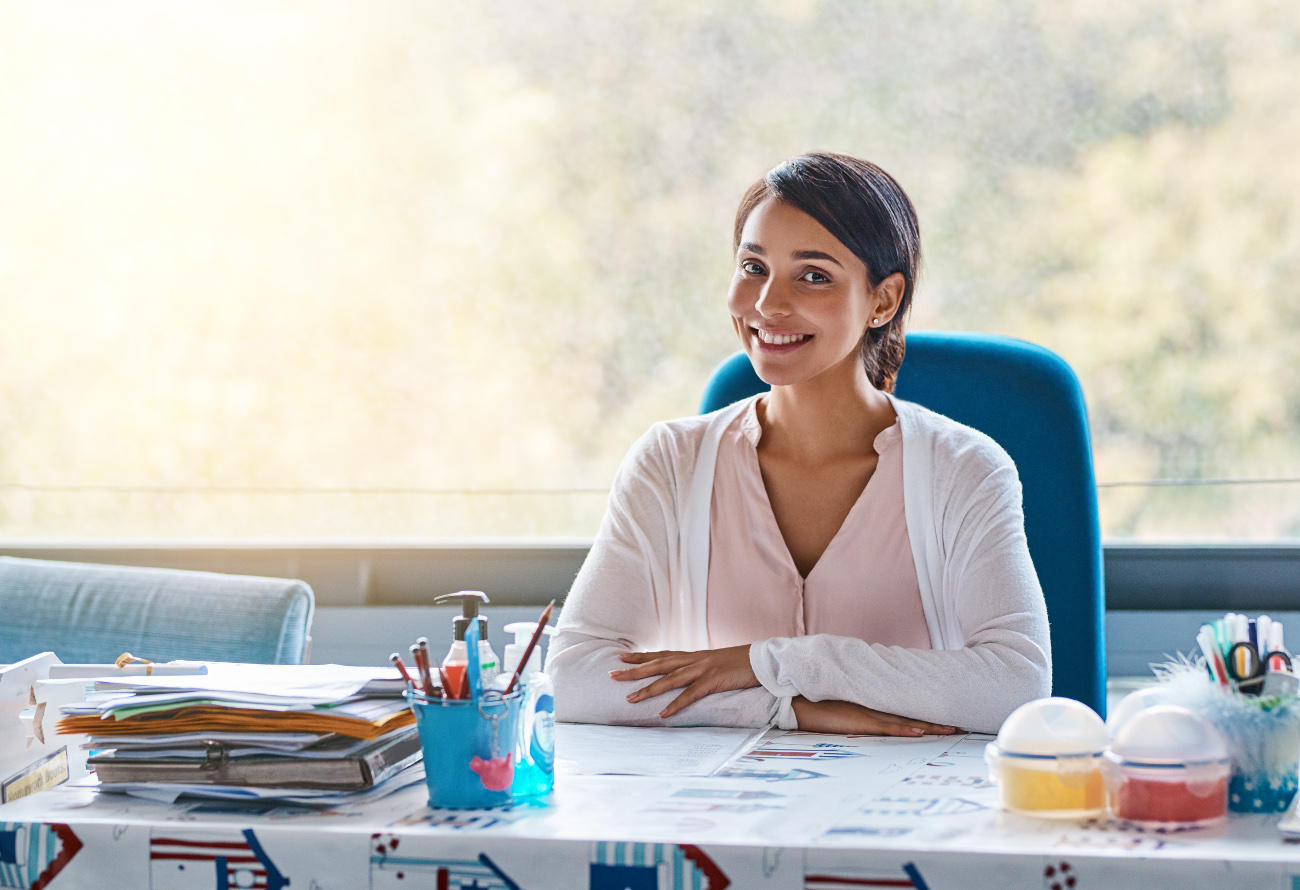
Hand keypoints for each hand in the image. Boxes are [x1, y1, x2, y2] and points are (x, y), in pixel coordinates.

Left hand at [609, 645, 757, 717]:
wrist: (763, 659)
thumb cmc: (740, 664)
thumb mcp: (715, 663)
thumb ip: (699, 668)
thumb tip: (686, 676)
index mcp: (694, 656)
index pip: (662, 654)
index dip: (641, 657)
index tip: (621, 658)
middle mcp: (694, 660)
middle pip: (658, 664)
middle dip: (634, 670)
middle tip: (612, 675)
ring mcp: (703, 669)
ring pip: (670, 679)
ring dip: (649, 689)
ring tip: (630, 699)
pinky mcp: (714, 680)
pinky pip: (692, 694)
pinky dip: (677, 704)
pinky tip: (664, 714)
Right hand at [791, 697, 957, 735]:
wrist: (793, 696)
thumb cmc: (814, 700)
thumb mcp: (841, 701)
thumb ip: (858, 703)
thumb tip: (870, 708)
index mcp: (870, 700)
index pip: (904, 705)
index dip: (926, 711)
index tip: (946, 715)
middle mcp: (873, 704)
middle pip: (911, 711)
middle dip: (936, 719)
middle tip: (961, 723)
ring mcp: (866, 712)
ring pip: (904, 719)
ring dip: (928, 725)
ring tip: (951, 729)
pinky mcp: (857, 721)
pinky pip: (885, 727)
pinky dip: (903, 729)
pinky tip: (919, 731)